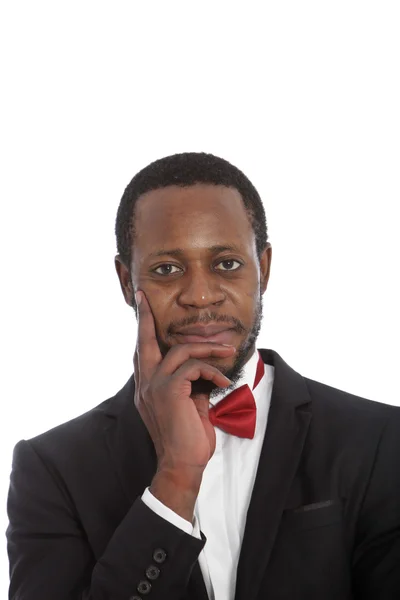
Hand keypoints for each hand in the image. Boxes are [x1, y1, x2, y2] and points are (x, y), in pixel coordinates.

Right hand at [133, 290, 235, 477]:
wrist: (182, 465)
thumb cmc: (187, 439)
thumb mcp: (188, 406)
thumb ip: (190, 384)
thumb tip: (203, 370)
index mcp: (147, 387)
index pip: (142, 352)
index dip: (142, 331)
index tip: (142, 309)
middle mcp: (145, 383)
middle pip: (143, 341)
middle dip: (144, 317)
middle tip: (144, 298)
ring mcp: (154, 386)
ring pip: (179, 350)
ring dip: (206, 348)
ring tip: (226, 351)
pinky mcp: (169, 390)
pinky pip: (193, 366)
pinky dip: (212, 370)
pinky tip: (223, 381)